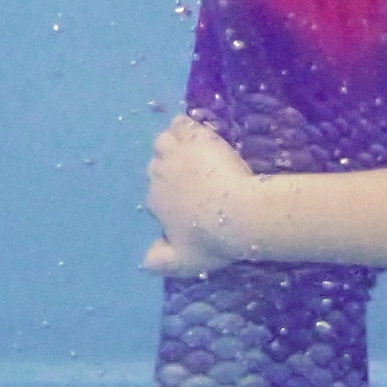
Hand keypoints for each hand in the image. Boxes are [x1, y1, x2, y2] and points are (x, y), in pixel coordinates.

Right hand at [142, 112, 262, 274]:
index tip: (190, 201)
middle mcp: (158, 176)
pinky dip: (185, 127)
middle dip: (172, 171)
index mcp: (155, 203)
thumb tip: (144, 263)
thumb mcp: (185, 262)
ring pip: (164, 142)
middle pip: (157, 167)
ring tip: (195, 155)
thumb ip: (160, 262)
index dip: (171, 196)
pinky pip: (180, 124)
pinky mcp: (193, 136)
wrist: (243, 213)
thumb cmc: (214, 240)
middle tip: (198, 179)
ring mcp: (174, 154)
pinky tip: (198, 135)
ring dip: (174, 146)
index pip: (155, 194)